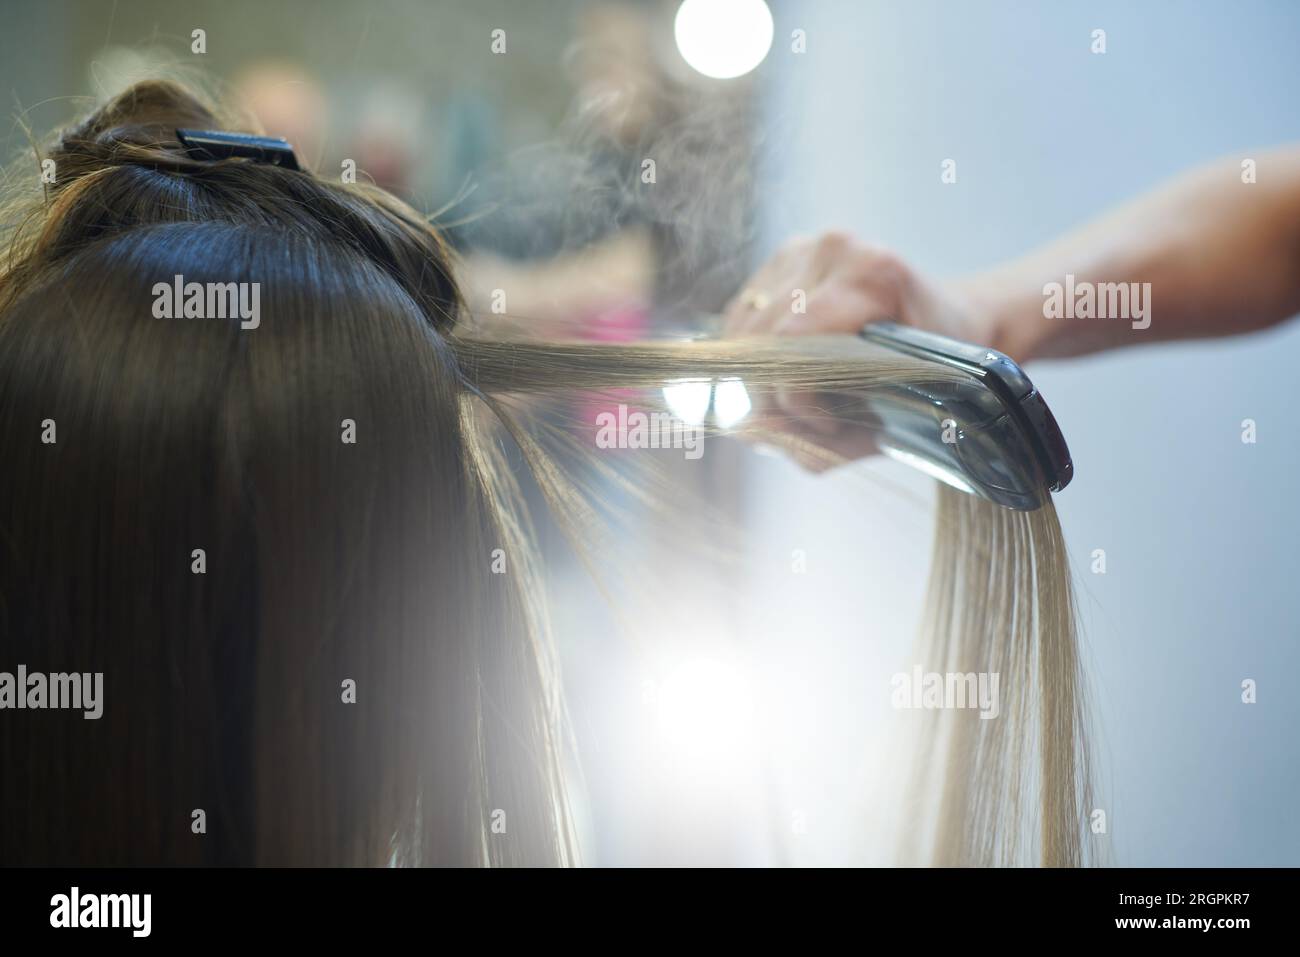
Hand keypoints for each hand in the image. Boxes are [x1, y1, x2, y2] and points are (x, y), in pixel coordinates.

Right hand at [722, 232, 989, 469]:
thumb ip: (823, 440)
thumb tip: (749, 432)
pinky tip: (787, 370)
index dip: (792, 399)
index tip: (824, 426)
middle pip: (759, 339)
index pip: (790, 343)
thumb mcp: (896, 417)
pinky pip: (742, 318)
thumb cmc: (936, 371)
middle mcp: (833, 250)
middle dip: (771, 396)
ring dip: (757, 377)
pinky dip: (754, 356)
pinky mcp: (783, 257)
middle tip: (810, 422)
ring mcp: (804, 248)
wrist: (954, 319)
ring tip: (801, 397)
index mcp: (872, 276)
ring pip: (742, 330)